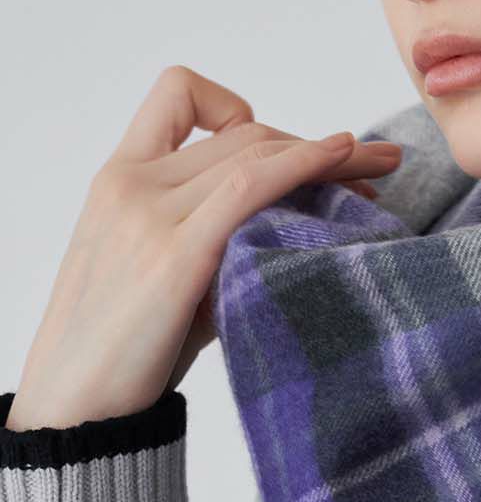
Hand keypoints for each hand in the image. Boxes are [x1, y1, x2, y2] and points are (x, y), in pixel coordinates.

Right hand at [6, 65, 402, 430]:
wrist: (75, 405)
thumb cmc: (124, 353)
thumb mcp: (163, 276)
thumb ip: (215, 239)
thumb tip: (299, 229)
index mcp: (117, 179)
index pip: (178, 97)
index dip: (239, 109)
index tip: (284, 150)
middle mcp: (131, 183)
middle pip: (243, 133)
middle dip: (315, 143)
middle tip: (374, 165)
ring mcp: (150, 214)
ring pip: (255, 152)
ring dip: (332, 154)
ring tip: (384, 166)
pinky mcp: (175, 254)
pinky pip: (250, 186)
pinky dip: (304, 164)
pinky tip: (343, 160)